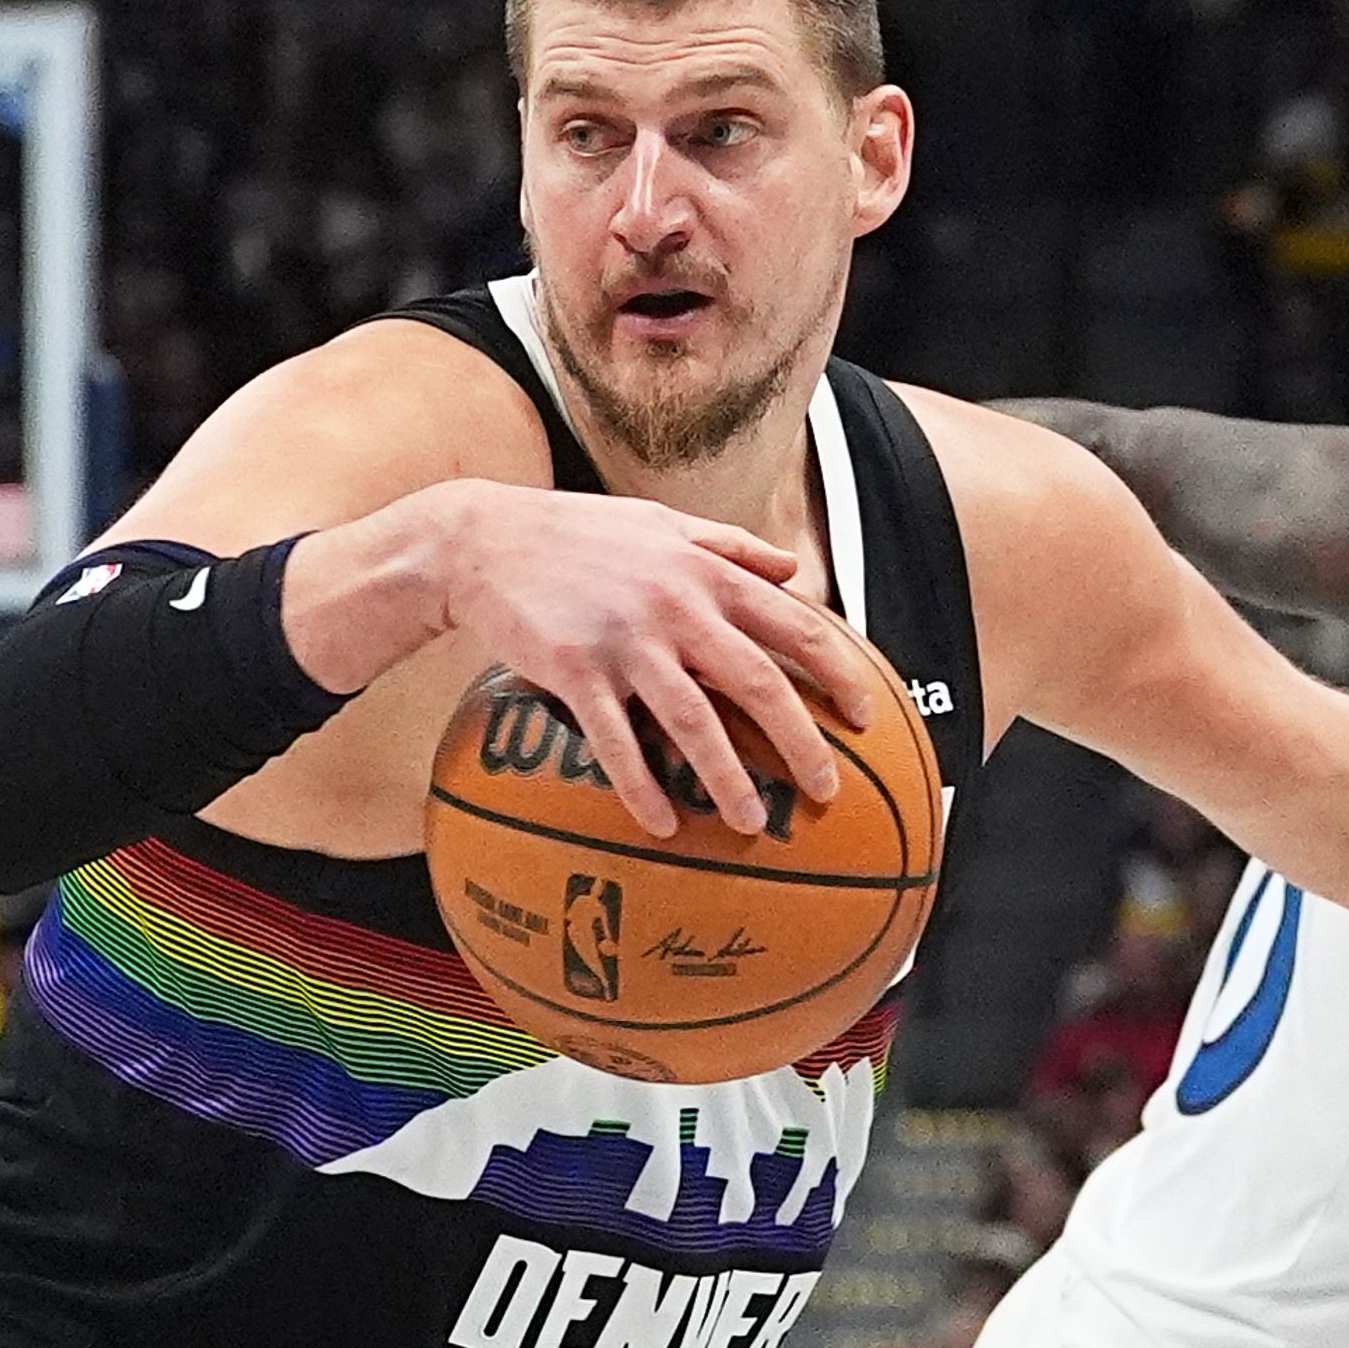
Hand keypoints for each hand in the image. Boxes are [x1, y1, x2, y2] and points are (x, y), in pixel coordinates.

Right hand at [428, 482, 877, 837]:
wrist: (483, 537)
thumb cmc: (580, 532)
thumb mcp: (663, 523)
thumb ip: (731, 545)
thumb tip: (792, 568)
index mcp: (706, 572)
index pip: (795, 625)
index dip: (838, 673)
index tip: (865, 715)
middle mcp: (677, 606)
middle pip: (760, 684)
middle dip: (802, 742)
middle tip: (825, 791)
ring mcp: (627, 640)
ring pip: (694, 721)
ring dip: (727, 779)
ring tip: (750, 824)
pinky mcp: (576, 669)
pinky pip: (616, 740)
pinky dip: (641, 785)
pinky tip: (661, 824)